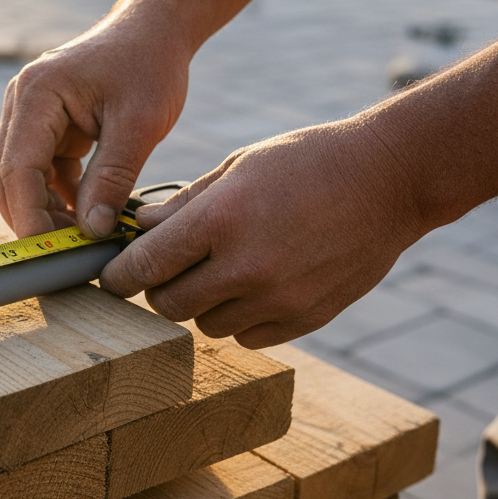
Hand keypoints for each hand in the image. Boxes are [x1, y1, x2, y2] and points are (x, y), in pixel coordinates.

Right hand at [0, 19, 191, 239]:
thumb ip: (112, 179)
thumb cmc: (149, 65)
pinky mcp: (47, 126)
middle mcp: (23, 103)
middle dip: (30, 218)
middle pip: (6, 177)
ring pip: (19, 178)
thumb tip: (91, 232)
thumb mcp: (139, 124)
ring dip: (44, 211)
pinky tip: (87, 217)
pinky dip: (58, 197)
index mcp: (37, 94)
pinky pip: (41, 171)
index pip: (18, 168)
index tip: (52, 252)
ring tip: (81, 240)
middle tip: (65, 255)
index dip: (30, 215)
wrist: (155, 30)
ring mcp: (31, 115)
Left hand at [99, 118, 426, 347]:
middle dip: (158, 289)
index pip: (148, 265)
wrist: (386, 181)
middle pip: (170, 305)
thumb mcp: (237, 167)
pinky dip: (240, 318)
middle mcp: (246, 267)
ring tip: (217, 271)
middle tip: (164, 269)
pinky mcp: (306, 319)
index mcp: (221, 219)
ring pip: (208, 326)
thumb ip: (185, 205)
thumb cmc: (305, 162)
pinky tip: (252, 286)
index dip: (119, 275)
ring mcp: (279, 298)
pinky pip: (249, 336)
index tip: (110, 277)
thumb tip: (141, 228)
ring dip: (201, 304)